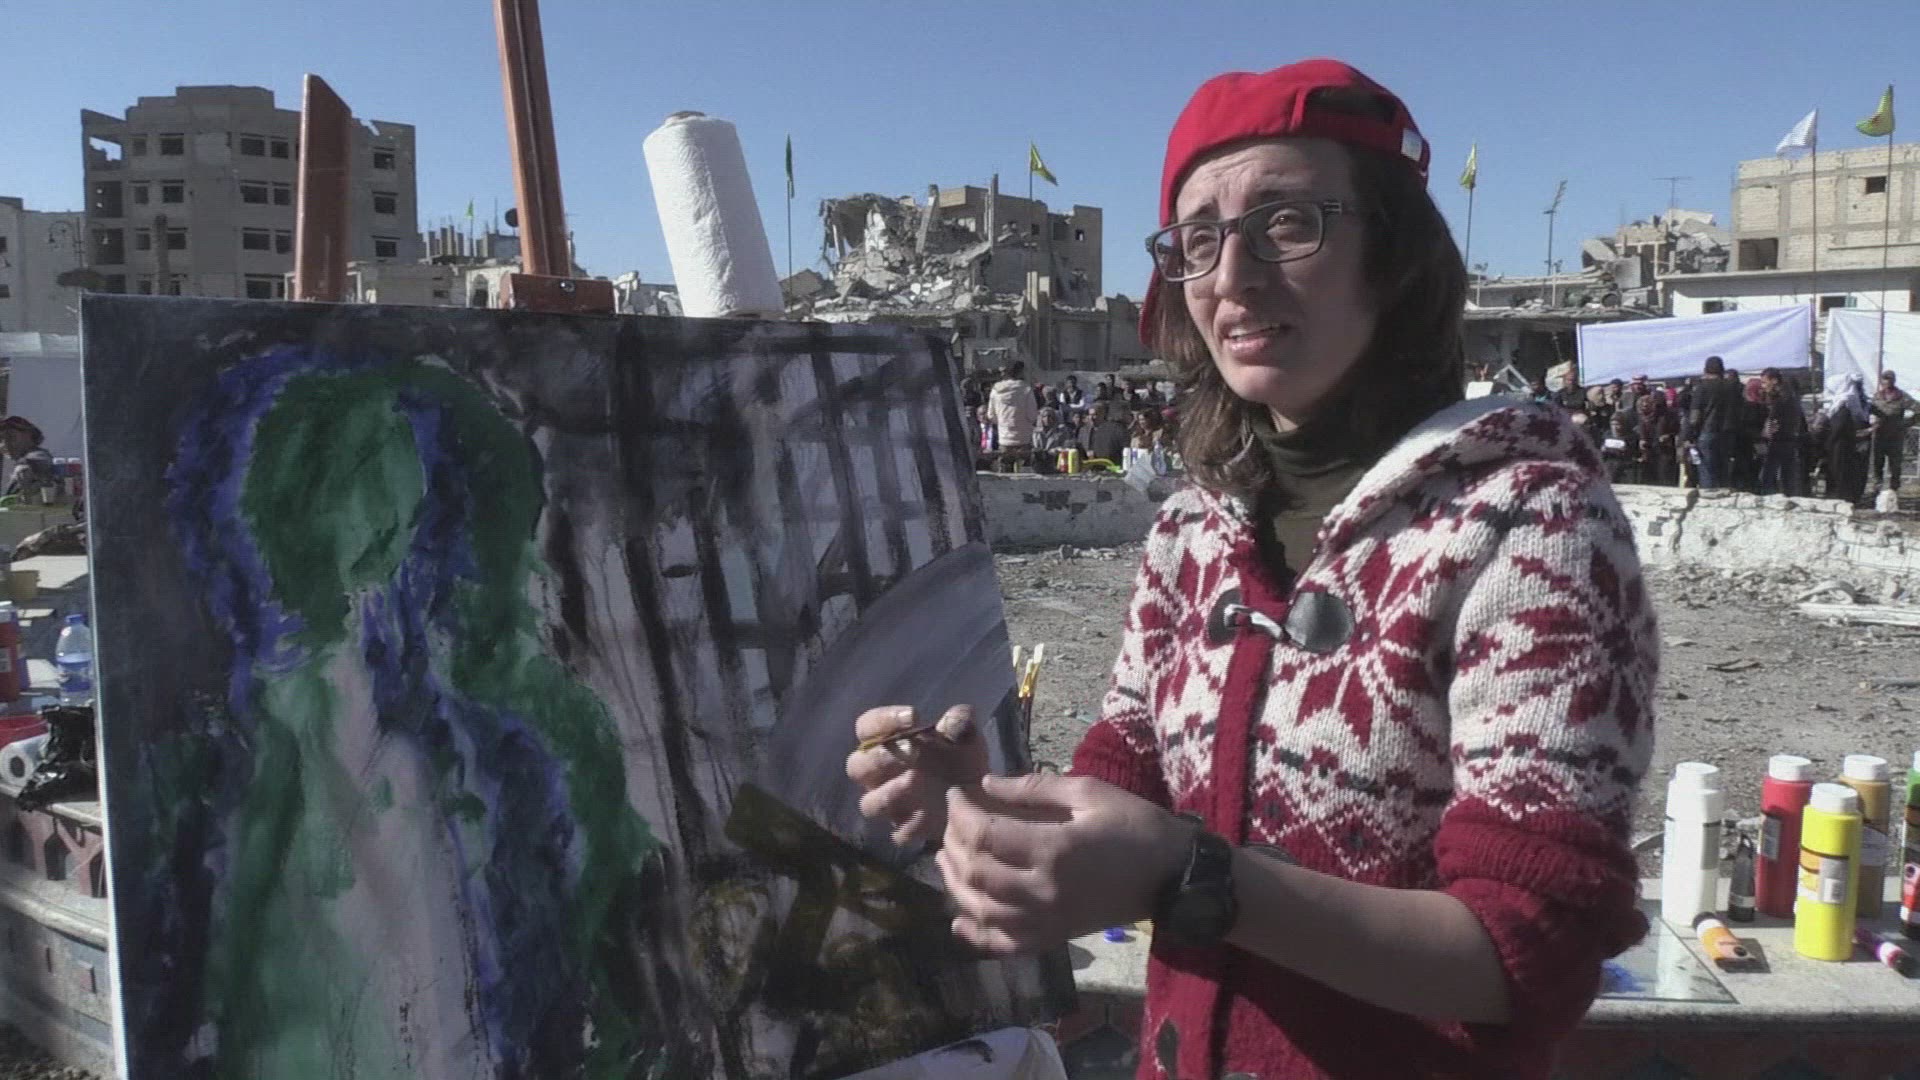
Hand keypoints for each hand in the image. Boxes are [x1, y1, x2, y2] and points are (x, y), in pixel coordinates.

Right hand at [846, 705, 987, 846]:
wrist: (980, 794)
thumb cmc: (960, 756)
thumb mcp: (966, 733)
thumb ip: (960, 722)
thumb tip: (953, 721)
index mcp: (884, 743)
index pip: (866, 727)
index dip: (883, 720)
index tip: (913, 716)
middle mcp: (877, 774)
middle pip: (857, 766)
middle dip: (881, 757)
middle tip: (913, 749)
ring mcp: (889, 804)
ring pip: (869, 803)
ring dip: (889, 793)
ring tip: (914, 780)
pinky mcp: (906, 829)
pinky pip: (898, 831)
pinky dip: (912, 823)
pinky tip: (929, 814)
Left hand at [937, 773, 1190, 955]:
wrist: (1174, 876)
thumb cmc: (1136, 826)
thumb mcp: (1089, 792)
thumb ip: (1033, 789)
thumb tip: (986, 784)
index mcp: (1054, 849)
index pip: (985, 835)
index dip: (960, 814)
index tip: (954, 795)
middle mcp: (1044, 891)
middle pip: (976, 874)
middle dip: (953, 845)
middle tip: (951, 823)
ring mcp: (1048, 921)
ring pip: (982, 910)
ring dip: (955, 884)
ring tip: (944, 858)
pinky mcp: (1055, 938)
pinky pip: (1006, 945)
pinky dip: (977, 936)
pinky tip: (959, 921)